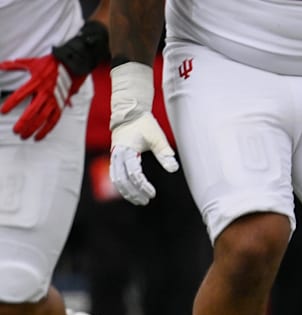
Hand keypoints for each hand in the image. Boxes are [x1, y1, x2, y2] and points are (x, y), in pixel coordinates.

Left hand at [0, 54, 86, 140]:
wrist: (71, 65)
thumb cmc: (50, 64)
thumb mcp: (31, 63)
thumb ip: (15, 66)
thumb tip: (0, 65)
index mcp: (35, 83)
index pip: (20, 95)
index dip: (11, 104)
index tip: (3, 112)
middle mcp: (44, 93)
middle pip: (32, 111)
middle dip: (23, 123)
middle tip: (16, 131)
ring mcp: (54, 100)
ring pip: (43, 118)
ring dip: (33, 129)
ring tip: (24, 136)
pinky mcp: (61, 105)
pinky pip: (53, 120)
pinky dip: (46, 130)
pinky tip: (39, 137)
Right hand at [108, 63, 178, 205]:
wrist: (130, 111)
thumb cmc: (145, 124)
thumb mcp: (157, 137)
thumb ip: (164, 153)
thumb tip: (174, 168)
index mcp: (127, 149)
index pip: (133, 173)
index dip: (142, 185)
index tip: (152, 193)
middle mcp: (117, 154)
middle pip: (121, 179)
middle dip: (132, 192)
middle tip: (145, 201)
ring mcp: (114, 155)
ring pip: (116, 178)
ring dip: (126, 191)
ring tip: (139, 200)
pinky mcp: (115, 156)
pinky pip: (115, 174)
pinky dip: (122, 184)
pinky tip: (131, 191)